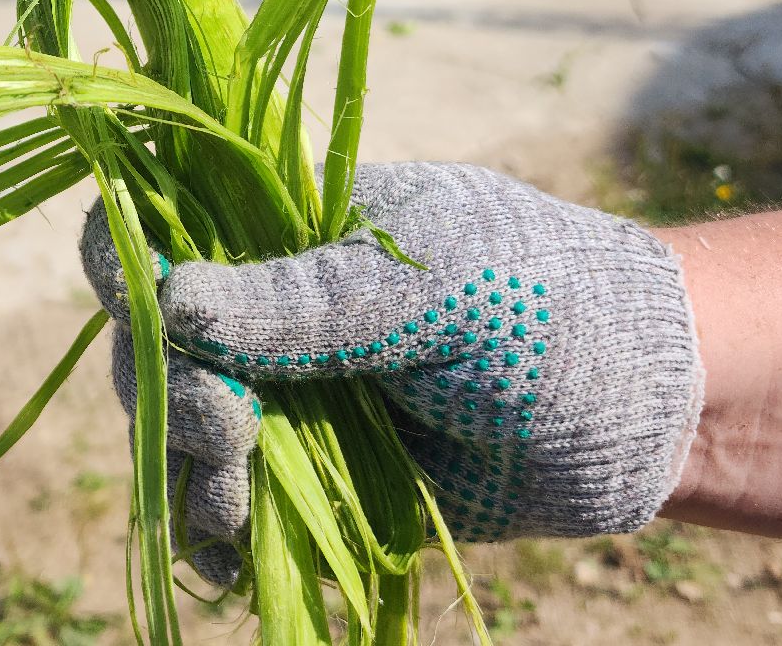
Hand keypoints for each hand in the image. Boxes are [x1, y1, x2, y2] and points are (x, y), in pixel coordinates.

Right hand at [81, 162, 702, 584]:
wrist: (650, 411)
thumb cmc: (549, 305)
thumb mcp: (430, 288)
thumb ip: (303, 302)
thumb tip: (171, 300)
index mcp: (288, 231)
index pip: (164, 231)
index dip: (131, 272)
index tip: (155, 323)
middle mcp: (274, 314)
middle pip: (154, 350)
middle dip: (174, 397)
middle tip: (234, 429)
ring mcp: (294, 400)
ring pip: (182, 437)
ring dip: (189, 474)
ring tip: (237, 500)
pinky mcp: (321, 482)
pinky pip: (232, 511)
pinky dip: (215, 537)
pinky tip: (233, 551)